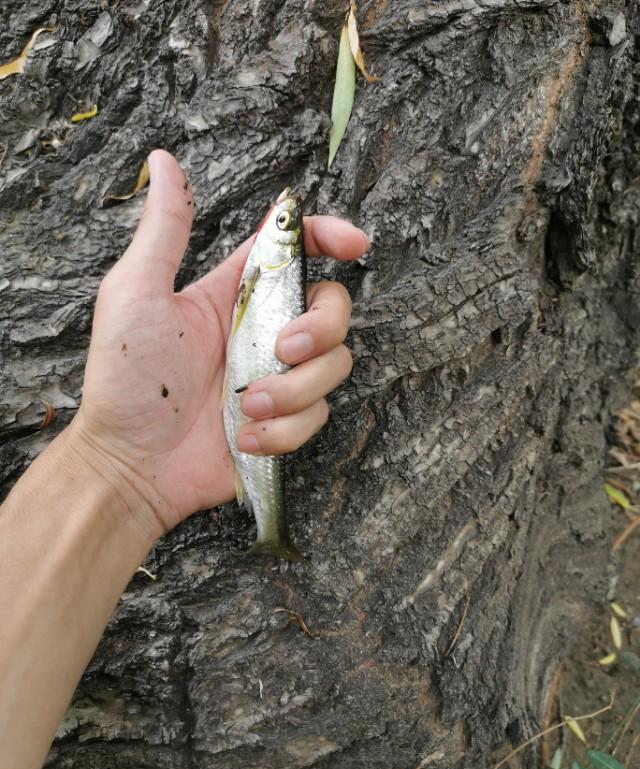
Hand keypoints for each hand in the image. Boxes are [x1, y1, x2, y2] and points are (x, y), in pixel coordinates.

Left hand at [69, 150, 367, 535]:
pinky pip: (317, 416)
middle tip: (280, 348)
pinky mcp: (284, 423)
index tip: (354, 243)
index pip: (295, 250)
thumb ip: (164, 231)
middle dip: (321, 327)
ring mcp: (277, 378)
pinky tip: (240, 439)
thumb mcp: (136, 293)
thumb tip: (163, 161)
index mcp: (234, 293)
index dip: (330, 237)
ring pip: (334, 366)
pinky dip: (281, 431)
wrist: (132, 465)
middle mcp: (264, 330)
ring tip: (242, 408)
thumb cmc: (126, 379)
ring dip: (291, 391)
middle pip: (334, 307)